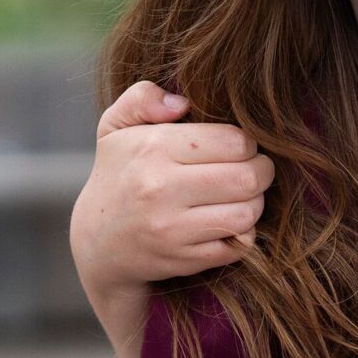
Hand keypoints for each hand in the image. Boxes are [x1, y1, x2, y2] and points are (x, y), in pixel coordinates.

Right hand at [68, 80, 276, 293]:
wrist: (96, 240)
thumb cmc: (119, 172)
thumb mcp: (116, 127)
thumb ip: (143, 98)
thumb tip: (181, 103)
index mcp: (153, 148)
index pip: (234, 141)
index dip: (246, 143)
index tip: (238, 147)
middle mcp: (160, 189)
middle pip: (248, 178)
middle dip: (260, 171)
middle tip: (252, 169)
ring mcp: (171, 229)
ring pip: (247, 213)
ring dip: (253, 203)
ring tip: (240, 194)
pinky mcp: (182, 259)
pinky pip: (238, 245)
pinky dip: (242, 234)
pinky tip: (226, 221)